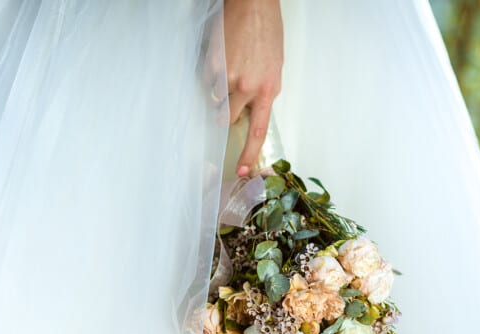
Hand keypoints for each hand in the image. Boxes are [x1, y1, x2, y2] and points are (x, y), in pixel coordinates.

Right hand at [223, 0, 282, 176]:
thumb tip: (251, 110)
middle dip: (224, 112)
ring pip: (215, 100)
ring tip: (228, 65)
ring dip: (217, 90)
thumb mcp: (274, 66)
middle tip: (228, 94)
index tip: (242, 171)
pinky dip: (210, 73)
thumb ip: (263, 91)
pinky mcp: (212, 67)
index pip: (258, 130)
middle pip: (227, 118)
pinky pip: (206, 81)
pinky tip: (221, 55)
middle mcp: (248, 87)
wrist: (253, 6)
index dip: (249, 154)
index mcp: (268, 89)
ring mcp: (228, 78)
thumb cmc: (266, 33)